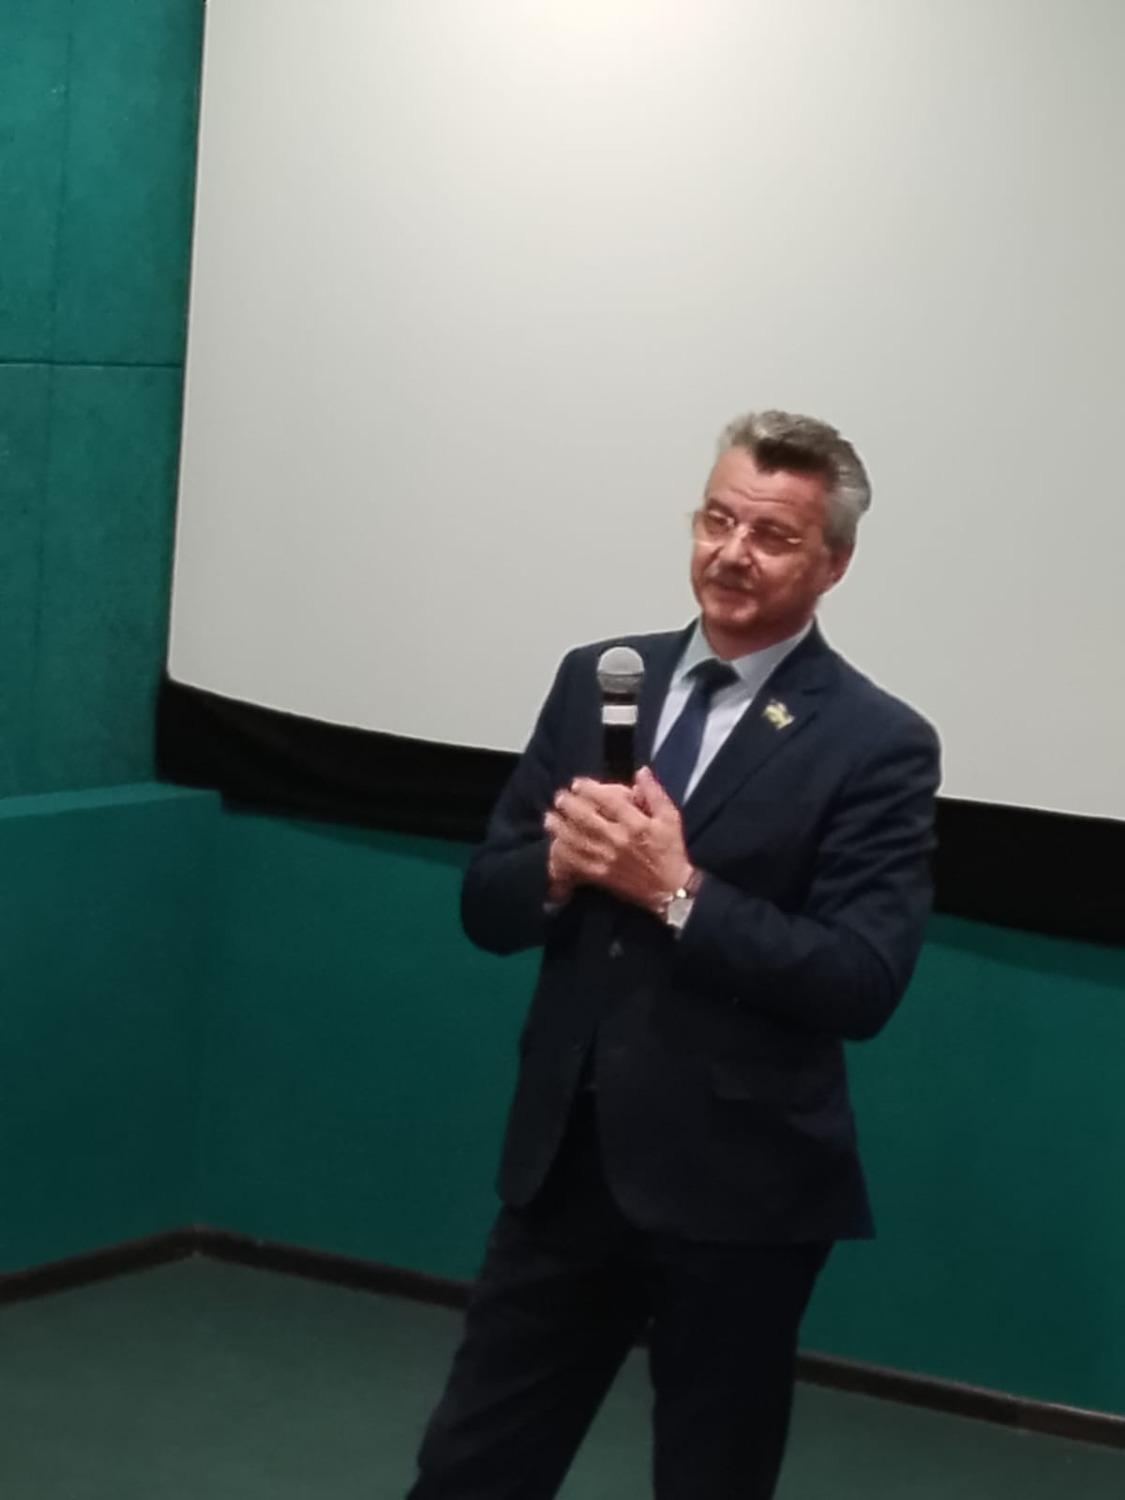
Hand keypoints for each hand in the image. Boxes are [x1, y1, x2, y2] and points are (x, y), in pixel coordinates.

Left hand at [543, 770, 691, 912]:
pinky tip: (555, 843)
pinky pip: (576, 862)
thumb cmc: (670, 850)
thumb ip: (654, 793)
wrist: (669, 889)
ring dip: (560, 827)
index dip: (589, 789)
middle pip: (586, 819)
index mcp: (637, 824)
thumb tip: (641, 771)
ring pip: (576, 840)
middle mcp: (619, 840)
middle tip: (560, 797)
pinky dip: (563, 852)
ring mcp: (607, 859)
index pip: (608, 801)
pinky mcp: (600, 875)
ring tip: (550, 817)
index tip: (577, 784)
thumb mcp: (670, 818)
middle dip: (569, 806)